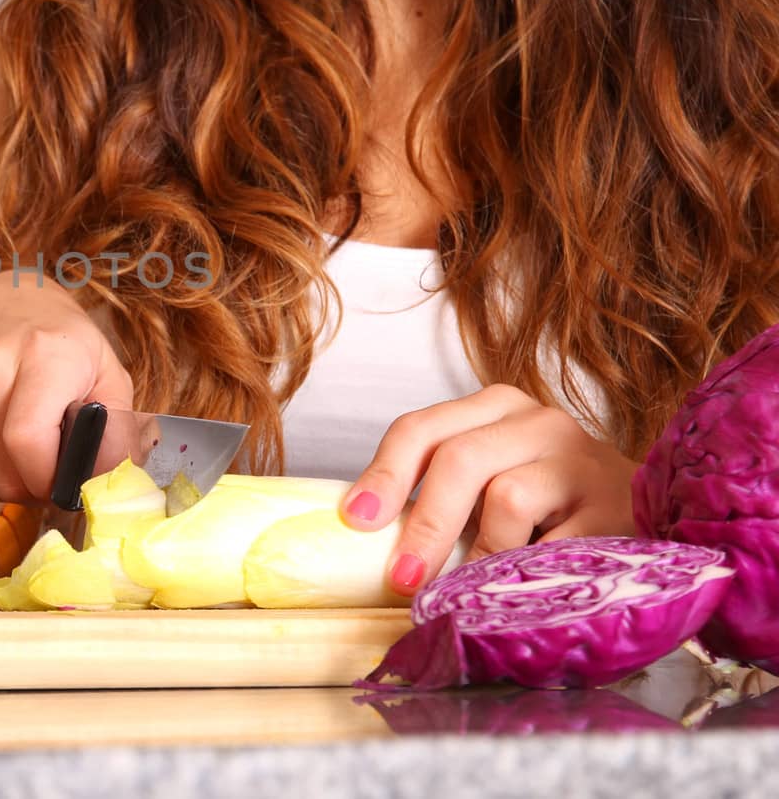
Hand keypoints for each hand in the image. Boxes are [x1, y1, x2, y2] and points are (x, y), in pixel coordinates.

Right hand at [0, 270, 133, 503]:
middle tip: (55, 473)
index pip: (27, 443)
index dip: (51, 480)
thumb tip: (108, 483)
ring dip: (13, 477)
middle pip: (6, 473)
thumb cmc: (58, 335)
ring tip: (31, 446)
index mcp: (40, 354)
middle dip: (37, 488)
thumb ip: (117, 429)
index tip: (70, 482)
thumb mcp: (106, 368)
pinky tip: (1, 430)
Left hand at [338, 384, 639, 595]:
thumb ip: (437, 494)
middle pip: (460, 459)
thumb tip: (366, 541)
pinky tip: (521, 590)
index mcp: (494, 409)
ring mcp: (581, 461)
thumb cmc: (546, 503)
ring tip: (475, 586)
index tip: (357, 521)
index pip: (421, 429)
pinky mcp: (617, 506)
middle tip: (404, 578)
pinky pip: (556, 545)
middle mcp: (537, 422)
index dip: (383, 475)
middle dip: (424, 524)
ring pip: (507, 497)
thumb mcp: (488, 481)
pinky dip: (528, 573)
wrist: (641, 512)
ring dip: (480, 553)